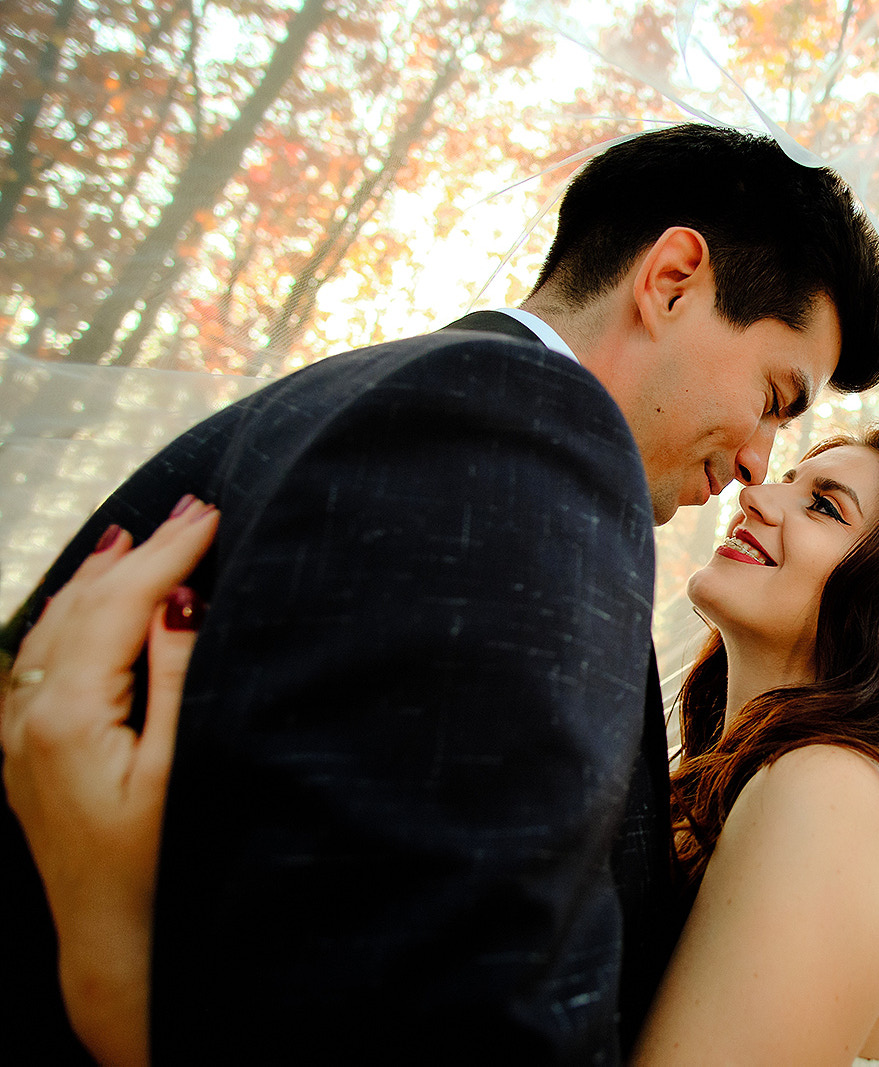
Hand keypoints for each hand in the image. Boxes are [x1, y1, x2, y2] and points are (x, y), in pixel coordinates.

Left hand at [1, 497, 217, 1066]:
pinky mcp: (27, 755)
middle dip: (140, 554)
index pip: (121, 605)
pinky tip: (85, 603)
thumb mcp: (182, 767)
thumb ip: (177, 677)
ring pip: (54, 628)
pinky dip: (69, 618)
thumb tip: (178, 601)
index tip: (210, 514)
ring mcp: (19, 737)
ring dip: (101, 578)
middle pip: (84, 606)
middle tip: (192, 510)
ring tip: (137, 538)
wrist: (113, 944)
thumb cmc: (158, 867)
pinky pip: (39, 661)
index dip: (169, 554)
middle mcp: (29, 718)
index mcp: (69, 717)